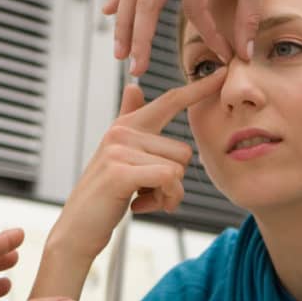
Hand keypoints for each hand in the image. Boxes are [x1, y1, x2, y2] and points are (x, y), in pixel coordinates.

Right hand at [49, 68, 227, 263]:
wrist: (78, 228)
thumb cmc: (105, 194)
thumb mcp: (118, 155)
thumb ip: (129, 121)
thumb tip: (133, 87)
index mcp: (127, 126)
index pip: (170, 101)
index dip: (198, 88)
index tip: (224, 72)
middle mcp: (122, 131)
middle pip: (183, 150)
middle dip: (174, 181)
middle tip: (148, 193)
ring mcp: (119, 149)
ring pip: (178, 169)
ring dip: (168, 194)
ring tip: (142, 199)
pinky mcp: (120, 171)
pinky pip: (169, 179)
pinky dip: (164, 200)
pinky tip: (140, 206)